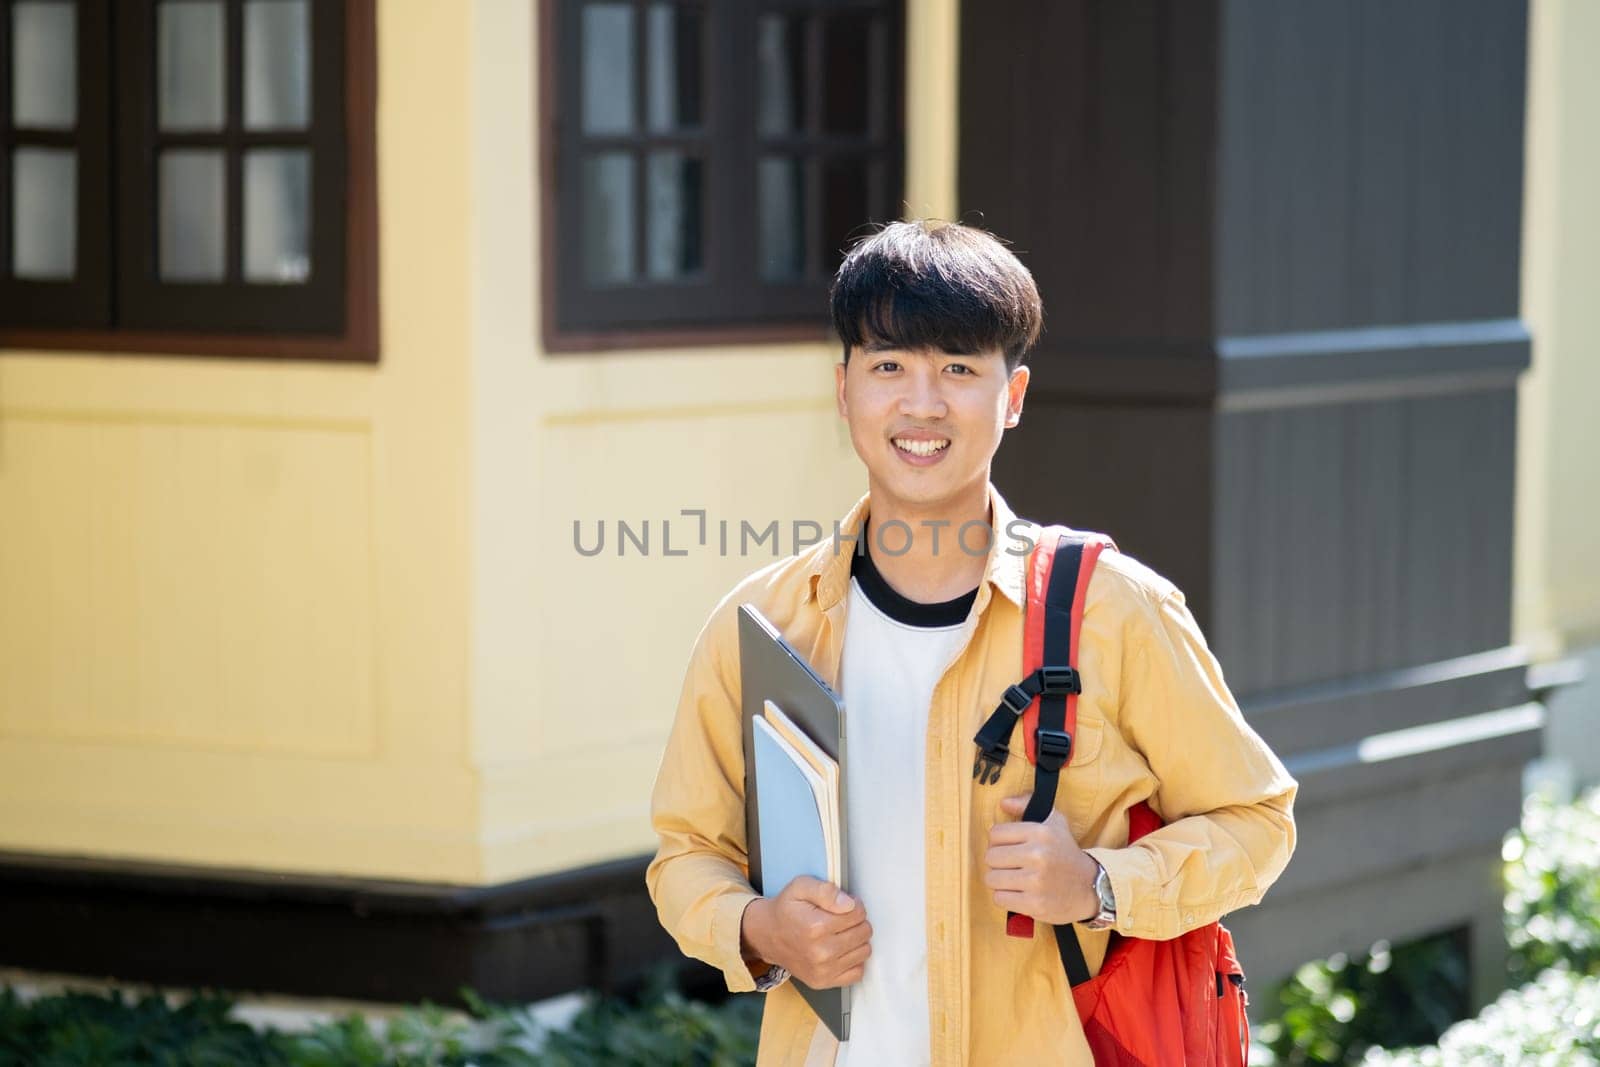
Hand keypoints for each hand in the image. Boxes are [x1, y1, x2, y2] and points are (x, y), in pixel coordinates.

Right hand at [740, 876, 871, 988]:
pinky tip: (841, 950)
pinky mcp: (823, 981)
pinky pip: (857, 972)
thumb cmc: (786, 911)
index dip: (854, 905)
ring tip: (840, 934)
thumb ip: (826, 890)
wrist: (767, 935)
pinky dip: (853, 961)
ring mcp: (822, 970)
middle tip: (841, 919)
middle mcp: (820, 952)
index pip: (858, 913)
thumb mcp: (800, 887)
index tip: (843, 905)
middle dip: (857, 922)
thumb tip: (849, 903)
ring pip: (864, 951)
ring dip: (857, 941)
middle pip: (864, 932)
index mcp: (816, 926)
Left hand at [985, 794, 1099, 924]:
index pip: (995, 834)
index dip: (998, 841)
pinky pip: (999, 898)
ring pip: (992, 878)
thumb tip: (1003, 803)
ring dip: (999, 881)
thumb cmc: (1065, 852)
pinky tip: (1018, 893)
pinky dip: (1005, 898)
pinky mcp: (1035, 904)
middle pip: (990, 857)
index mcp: (1041, 832)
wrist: (1090, 887)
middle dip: (997, 862)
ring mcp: (1036, 881)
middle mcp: (1038, 855)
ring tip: (1014, 880)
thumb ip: (1027, 804)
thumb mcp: (1054, 822)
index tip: (1008, 847)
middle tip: (1011, 865)